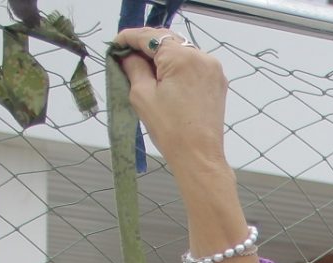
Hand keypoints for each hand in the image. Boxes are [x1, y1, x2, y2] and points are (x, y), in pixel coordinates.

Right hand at [112, 28, 229, 168]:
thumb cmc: (169, 129)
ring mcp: (213, 68)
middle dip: (146, 46)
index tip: (115, 44)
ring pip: (181, 51)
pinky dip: (177, 66)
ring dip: (162, 56)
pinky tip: (165, 78)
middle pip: (167, 40)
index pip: (150, 36)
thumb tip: (128, 54)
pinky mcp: (217, 81)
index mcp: (182, 57)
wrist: (199, 156)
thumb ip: (133, 66)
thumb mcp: (141, 94)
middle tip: (127, 57)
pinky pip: (193, 64)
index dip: (129, 38)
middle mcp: (202, 56)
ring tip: (145, 70)